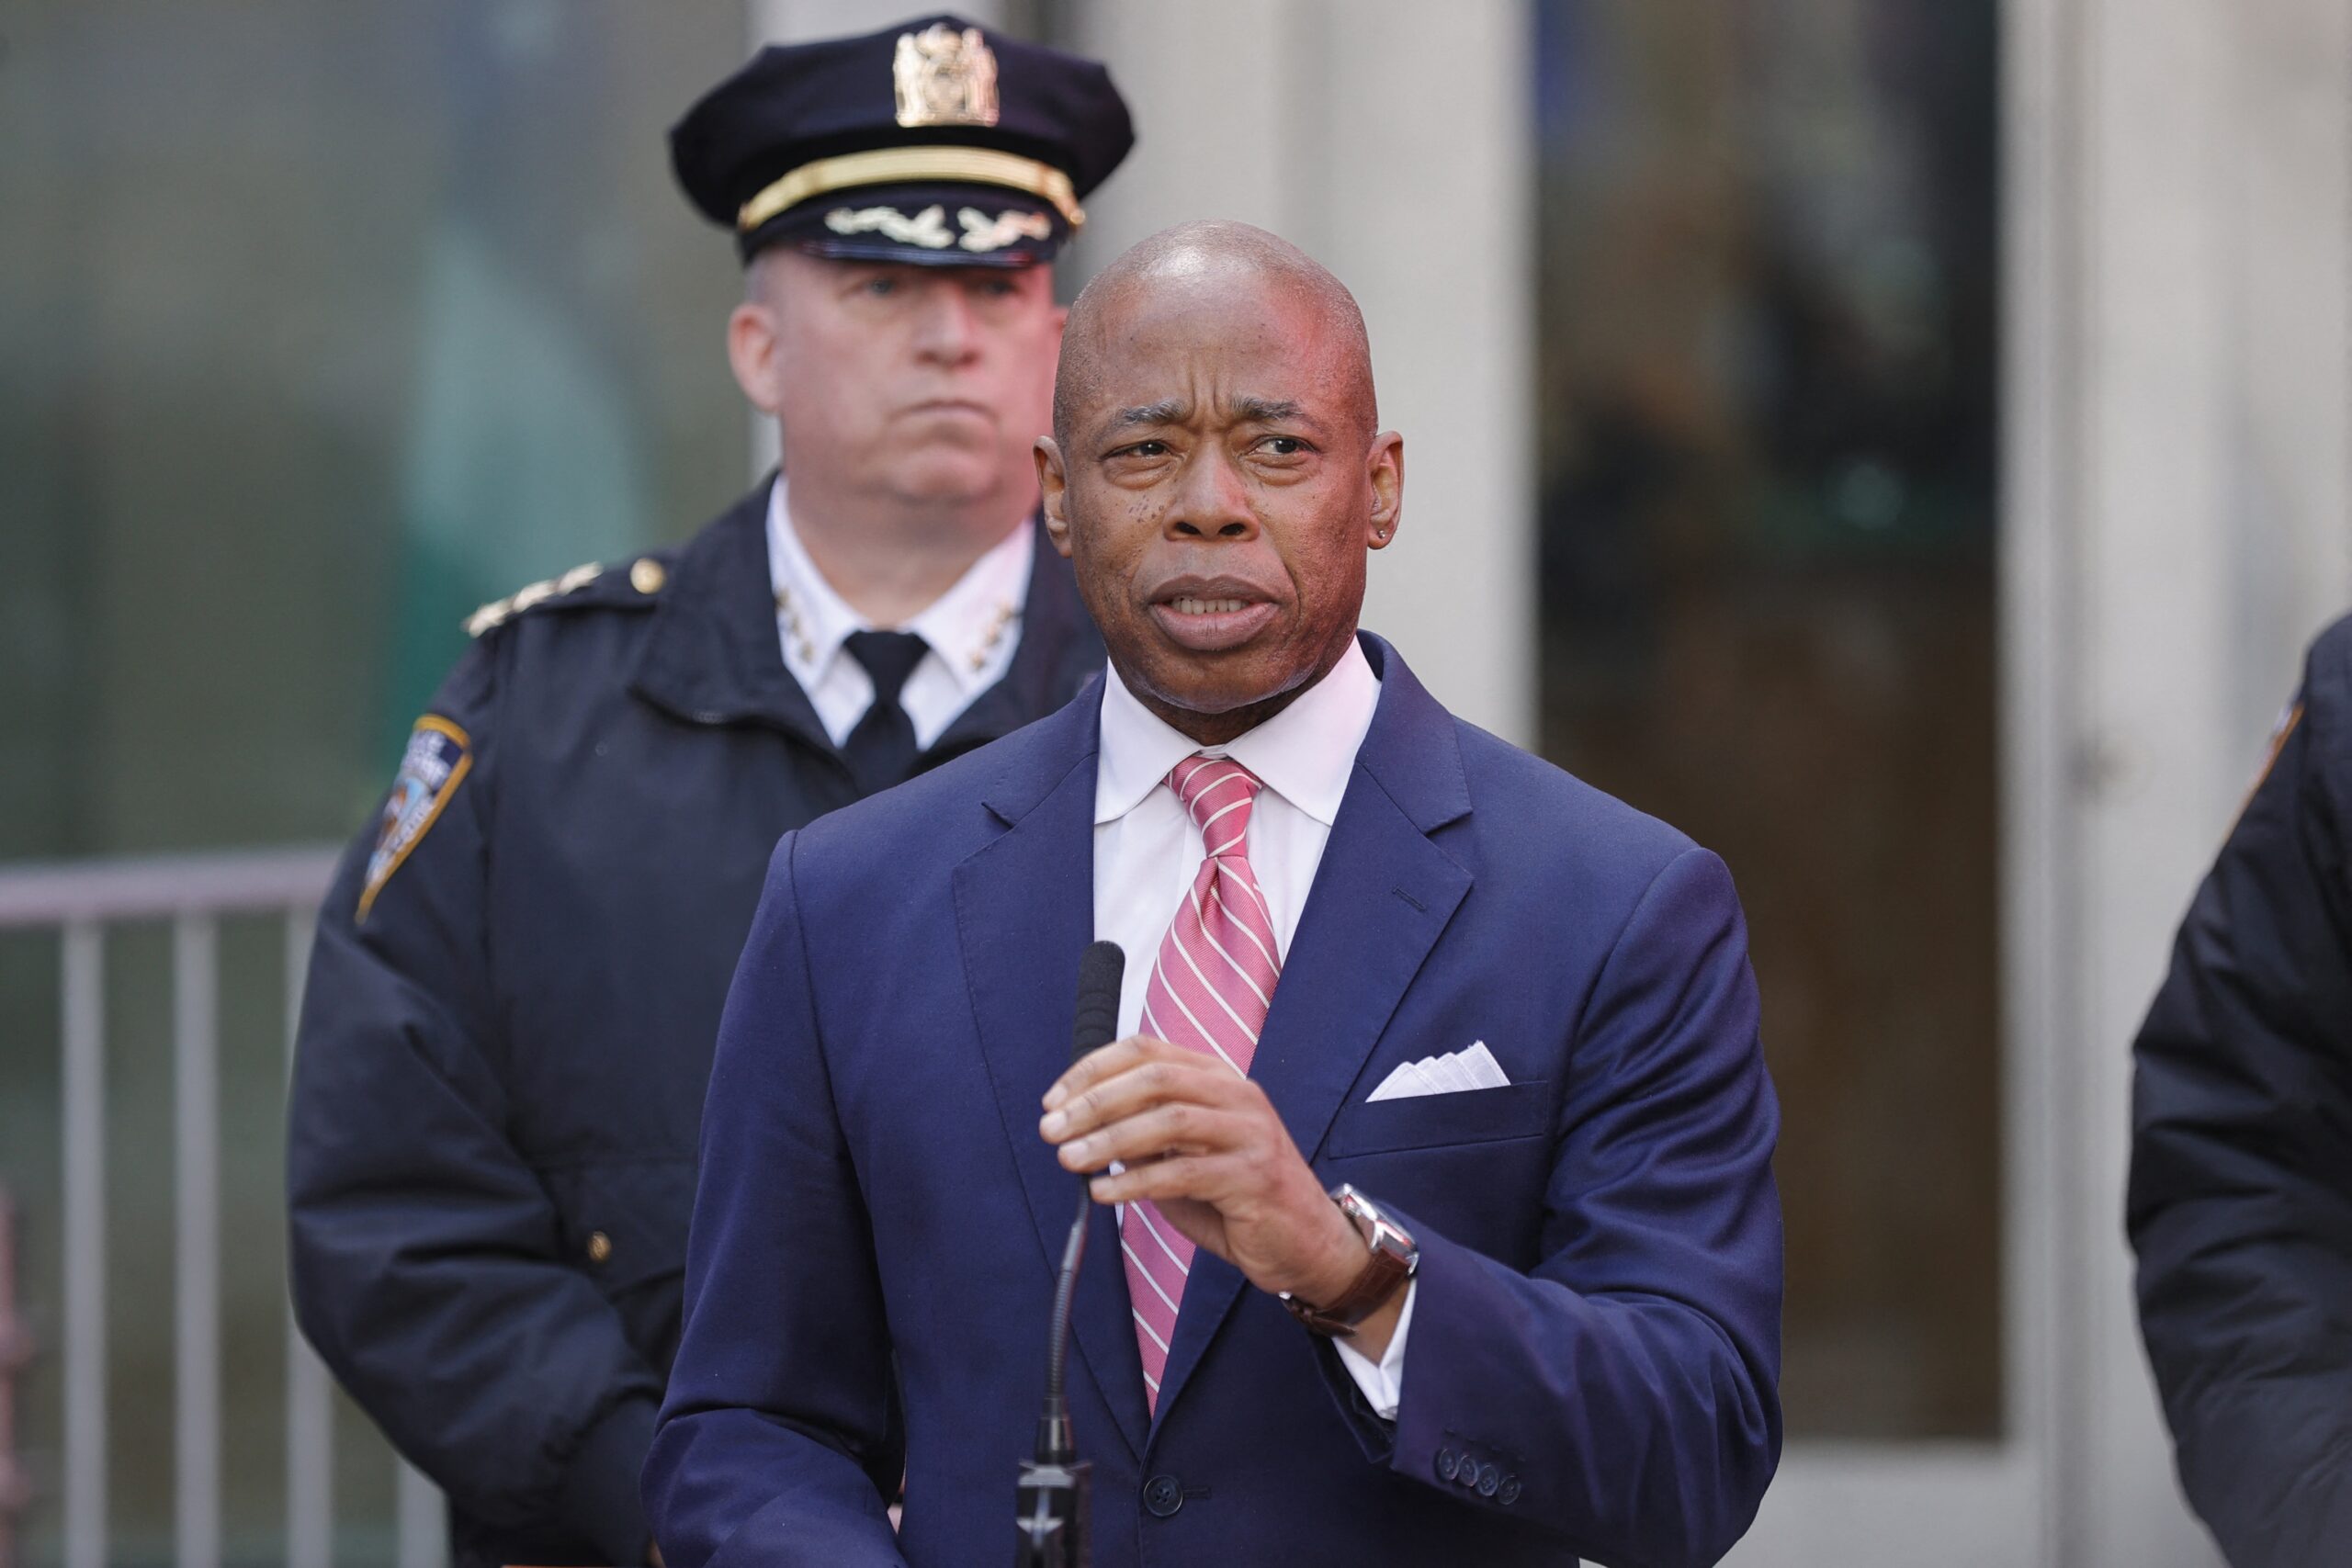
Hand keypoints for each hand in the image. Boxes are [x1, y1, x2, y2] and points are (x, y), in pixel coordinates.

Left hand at [1040, 1036, 1367, 1308]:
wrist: (1307, 1244)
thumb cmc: (1237, 1199)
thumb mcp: (1184, 1158)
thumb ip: (1143, 1138)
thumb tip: (1082, 1128)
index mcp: (1218, 1078)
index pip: (1147, 1052)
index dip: (1093, 1069)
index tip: (1053, 1100)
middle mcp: (1238, 1095)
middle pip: (1156, 1079)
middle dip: (1094, 1102)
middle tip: (1052, 1130)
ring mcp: (1251, 1133)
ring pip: (1169, 1120)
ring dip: (1109, 1139)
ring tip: (1068, 1160)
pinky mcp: (1254, 1177)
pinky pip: (1184, 1172)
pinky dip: (1136, 1181)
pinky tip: (1103, 1192)